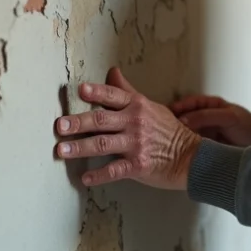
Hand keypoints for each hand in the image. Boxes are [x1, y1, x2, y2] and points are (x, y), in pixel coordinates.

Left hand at [55, 67, 201, 189]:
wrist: (190, 156)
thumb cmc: (168, 131)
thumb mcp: (150, 106)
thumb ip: (127, 91)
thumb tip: (112, 71)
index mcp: (137, 106)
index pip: (113, 95)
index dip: (96, 92)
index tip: (80, 91)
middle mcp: (135, 122)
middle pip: (101, 120)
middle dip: (78, 123)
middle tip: (60, 126)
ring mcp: (136, 144)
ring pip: (103, 144)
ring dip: (80, 148)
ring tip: (62, 151)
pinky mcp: (138, 165)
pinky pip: (115, 170)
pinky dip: (99, 175)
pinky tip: (86, 178)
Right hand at [170, 94, 250, 147]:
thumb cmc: (246, 125)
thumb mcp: (229, 117)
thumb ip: (207, 116)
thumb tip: (183, 120)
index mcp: (208, 106)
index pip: (189, 103)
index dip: (178, 107)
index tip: (167, 113)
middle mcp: (202, 118)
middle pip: (183, 118)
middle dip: (172, 122)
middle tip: (160, 129)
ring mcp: (201, 133)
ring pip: (184, 133)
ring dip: (175, 136)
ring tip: (164, 141)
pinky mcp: (202, 147)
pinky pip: (190, 145)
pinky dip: (182, 148)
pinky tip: (174, 152)